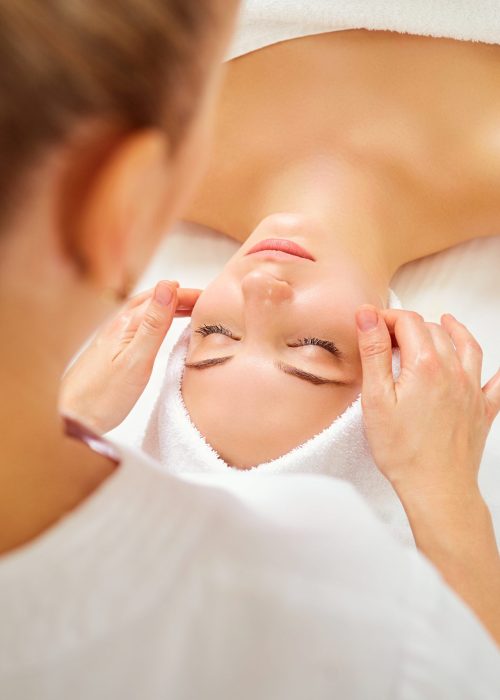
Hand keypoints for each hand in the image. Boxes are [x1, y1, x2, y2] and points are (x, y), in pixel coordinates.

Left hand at [59, 281, 199, 433]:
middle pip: (152, 300)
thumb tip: (167, 287)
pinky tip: (156, 330)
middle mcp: (118, 326)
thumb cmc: (102, 397)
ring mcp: (112, 338)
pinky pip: (136, 325)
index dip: (187, 294)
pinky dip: (153, 320)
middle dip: (179, 296)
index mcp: (127, 324)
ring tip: (186, 309)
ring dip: (165, 306)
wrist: (71, 418)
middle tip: (203, 300)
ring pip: (143, 312)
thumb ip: (154, 324)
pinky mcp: (109, 351)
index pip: (162, 297)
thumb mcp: (136, 360)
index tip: (210, 296)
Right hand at [355, 306, 499, 501]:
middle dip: (413, 325)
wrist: (437, 488)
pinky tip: (492, 368)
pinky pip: (496, 383)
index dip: (387, 318)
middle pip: (435, 331)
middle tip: (393, 335)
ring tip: (446, 323)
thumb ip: (373, 351)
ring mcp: (472, 390)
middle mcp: (454, 371)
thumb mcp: (375, 398)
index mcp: (426, 365)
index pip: (408, 322)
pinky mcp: (483, 410)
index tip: (373, 324)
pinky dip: (493, 370)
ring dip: (454, 331)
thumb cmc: (403, 450)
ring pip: (468, 347)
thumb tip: (368, 315)